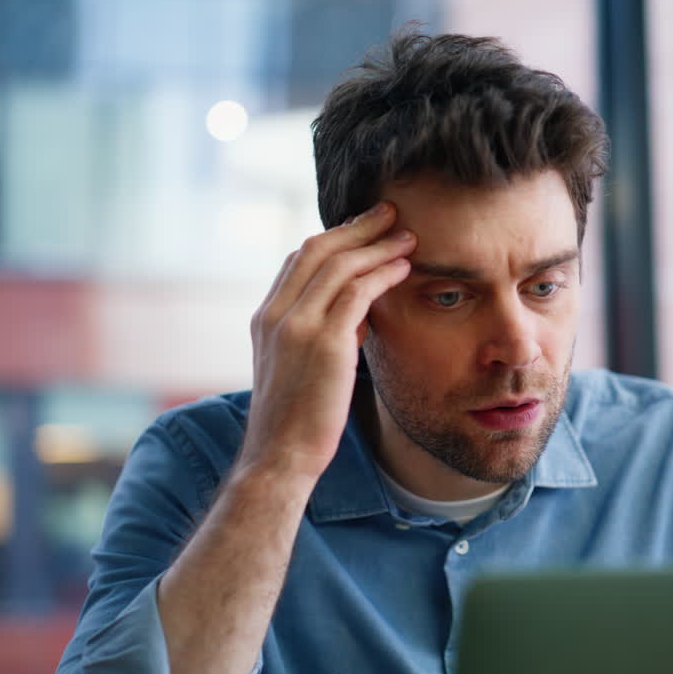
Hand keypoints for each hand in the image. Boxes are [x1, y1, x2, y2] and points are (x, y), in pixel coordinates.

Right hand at [237, 202, 414, 480]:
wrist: (279, 459)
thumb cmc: (296, 423)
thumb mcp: (299, 371)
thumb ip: (320, 338)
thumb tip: (358, 320)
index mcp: (264, 318)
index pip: (298, 260)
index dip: (335, 239)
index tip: (365, 230)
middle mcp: (274, 314)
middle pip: (316, 249)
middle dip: (357, 227)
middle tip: (391, 213)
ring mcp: (295, 326)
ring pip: (338, 264)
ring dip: (377, 244)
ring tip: (408, 236)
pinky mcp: (322, 342)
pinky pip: (356, 292)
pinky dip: (382, 273)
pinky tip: (404, 268)